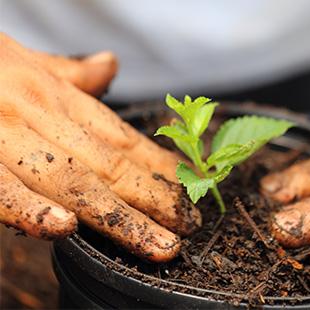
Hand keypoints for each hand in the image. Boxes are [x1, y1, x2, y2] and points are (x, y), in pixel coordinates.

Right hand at [0, 33, 200, 261]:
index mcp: (54, 95)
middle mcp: (36, 113)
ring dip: (119, 217)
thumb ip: (68, 74)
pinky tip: (64, 229)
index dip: (160, 167)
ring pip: (71, 180)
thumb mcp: (24, 61)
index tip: (191, 192)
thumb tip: (109, 65)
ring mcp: (0, 134)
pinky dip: (28, 208)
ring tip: (158, 245)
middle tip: (189, 228)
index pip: (121, 136)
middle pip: (109, 163)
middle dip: (155, 200)